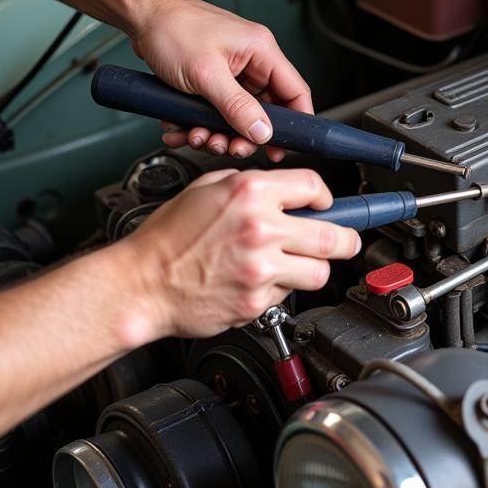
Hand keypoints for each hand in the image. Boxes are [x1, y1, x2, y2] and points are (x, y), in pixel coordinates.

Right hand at [119, 168, 359, 339]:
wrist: (141, 284)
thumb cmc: (166, 238)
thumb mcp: (206, 189)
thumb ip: (251, 187)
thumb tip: (286, 193)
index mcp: (249, 193)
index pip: (314, 186)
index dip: (325, 196)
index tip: (325, 205)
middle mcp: (260, 229)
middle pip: (335, 236)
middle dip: (346, 239)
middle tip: (345, 241)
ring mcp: (261, 268)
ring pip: (320, 271)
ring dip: (314, 268)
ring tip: (296, 263)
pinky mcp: (257, 300)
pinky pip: (288, 294)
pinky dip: (280, 288)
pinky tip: (258, 280)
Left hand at [127, 0, 311, 161]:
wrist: (138, 15)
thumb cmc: (170, 28)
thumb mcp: (206, 74)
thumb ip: (237, 107)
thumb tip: (262, 132)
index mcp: (261, 50)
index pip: (295, 91)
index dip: (295, 124)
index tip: (281, 148)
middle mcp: (251, 60)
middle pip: (264, 110)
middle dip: (244, 134)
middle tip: (228, 146)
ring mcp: (231, 69)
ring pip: (237, 114)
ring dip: (217, 132)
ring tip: (197, 135)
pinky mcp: (212, 78)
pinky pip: (216, 109)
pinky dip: (200, 122)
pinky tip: (183, 126)